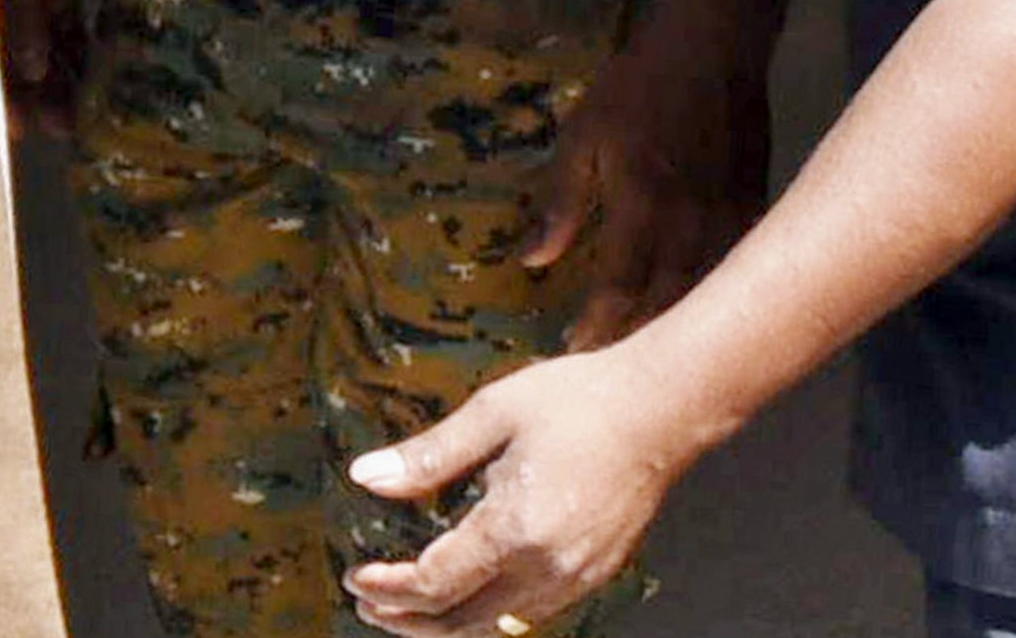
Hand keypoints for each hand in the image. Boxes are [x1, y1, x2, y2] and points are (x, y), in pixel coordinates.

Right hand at [0, 0, 109, 136]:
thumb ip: (22, 15)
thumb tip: (29, 70)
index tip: (15, 127)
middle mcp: (13, 3)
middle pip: (20, 62)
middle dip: (37, 98)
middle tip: (59, 128)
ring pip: (51, 54)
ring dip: (64, 84)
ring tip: (83, 116)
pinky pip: (75, 35)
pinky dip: (83, 58)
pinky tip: (99, 84)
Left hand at [340, 348, 708, 637]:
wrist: (661, 409)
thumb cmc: (579, 400)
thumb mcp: (492, 414)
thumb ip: (428, 456)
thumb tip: (366, 476)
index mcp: (516, 529)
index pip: (435, 584)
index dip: (388, 589)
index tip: (355, 577)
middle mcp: (547, 566)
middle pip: (462, 621)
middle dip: (407, 620)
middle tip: (367, 603)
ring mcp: (575, 576)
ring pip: (497, 623)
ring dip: (445, 623)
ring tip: (405, 607)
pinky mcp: (593, 573)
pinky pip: (529, 610)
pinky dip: (486, 612)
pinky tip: (466, 592)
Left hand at [520, 0, 770, 348]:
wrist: (714, 46)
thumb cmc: (637, 86)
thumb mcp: (582, 136)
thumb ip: (561, 202)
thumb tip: (532, 261)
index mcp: (642, 210)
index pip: (619, 289)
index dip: (597, 327)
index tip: (572, 353)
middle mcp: (689, 228)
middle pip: (664, 304)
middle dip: (633, 339)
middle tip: (604, 368)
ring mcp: (728, 221)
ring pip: (702, 294)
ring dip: (672, 326)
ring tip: (644, 355)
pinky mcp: (753, 209)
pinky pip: (733, 267)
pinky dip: (711, 296)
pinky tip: (697, 316)